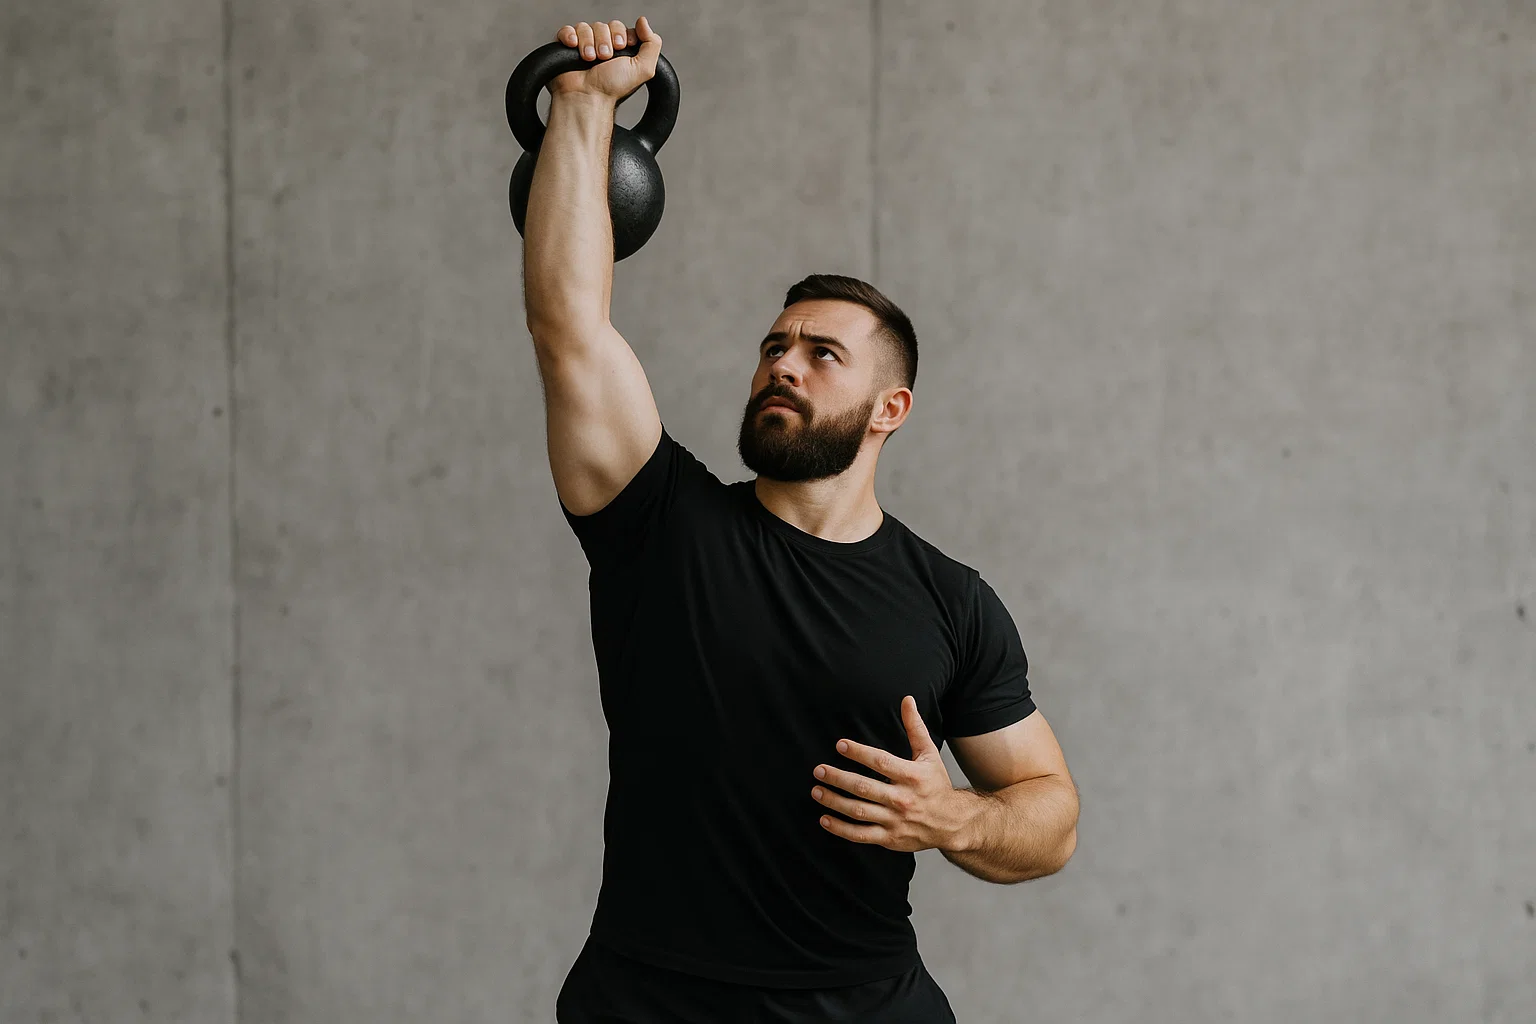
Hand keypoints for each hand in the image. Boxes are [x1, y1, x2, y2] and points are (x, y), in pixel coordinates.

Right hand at [550, 17, 662, 100]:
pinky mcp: (566, 47)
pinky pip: (567, 30)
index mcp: (619, 49)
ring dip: (589, 42)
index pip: (619, 27)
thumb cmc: (612, 88)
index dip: (620, 34)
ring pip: (585, 27)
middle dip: (605, 40)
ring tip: (590, 60)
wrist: (587, 98)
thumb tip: (643, 21)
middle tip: (605, 58)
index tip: (621, 47)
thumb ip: (652, 44)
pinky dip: (570, 36)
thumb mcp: (643, 68)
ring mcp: (583, 45)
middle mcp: (601, 45)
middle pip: (603, 25)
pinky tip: (574, 47)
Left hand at [811, 696, 971, 852]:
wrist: (952, 823)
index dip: (859, 753)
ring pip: (859, 811)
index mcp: (912, 776)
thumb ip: (915, 728)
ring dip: (835, 801)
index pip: (881, 762)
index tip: (840, 745)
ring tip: (816, 791)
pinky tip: (824, 819)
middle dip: (839, 778)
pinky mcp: (889, 838)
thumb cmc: (937, 785)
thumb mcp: (929, 754)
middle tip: (819, 770)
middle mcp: (903, 799)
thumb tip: (907, 700)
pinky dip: (841, 829)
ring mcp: (895, 821)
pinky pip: (861, 834)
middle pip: (865, 788)